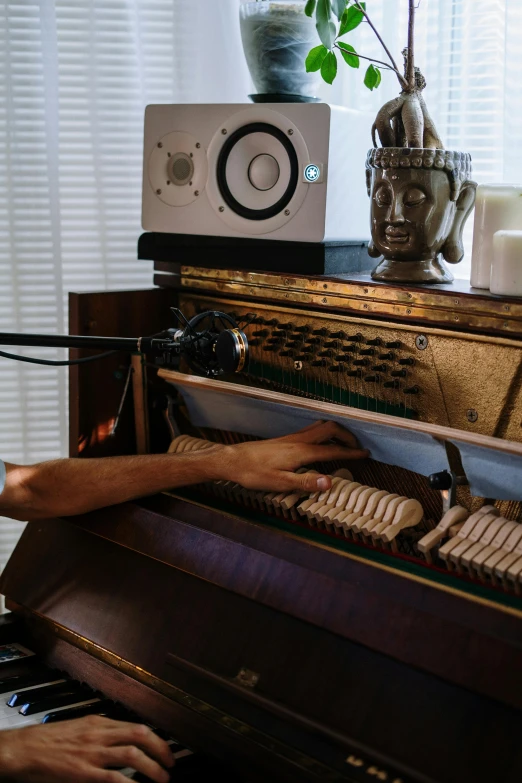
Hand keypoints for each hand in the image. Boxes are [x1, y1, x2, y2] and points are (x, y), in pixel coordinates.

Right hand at [0, 716, 173, 782]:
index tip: (164, 748)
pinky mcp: (83, 772)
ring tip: (162, 778)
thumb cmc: (46, 742)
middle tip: (171, 763)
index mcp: (98, 723)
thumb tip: (118, 740)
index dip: (155, 738)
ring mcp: (92, 753)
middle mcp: (99, 734)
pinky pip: (114, 778)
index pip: (135, 726)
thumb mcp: (77, 729)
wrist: (23, 750)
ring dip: (152, 767)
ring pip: (132, 754)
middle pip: (140, 735)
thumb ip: (98, 733)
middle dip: (161, 749)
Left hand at [217, 420, 367, 491]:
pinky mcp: (285, 439)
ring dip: (336, 431)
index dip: (351, 452)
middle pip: (330, 429)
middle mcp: (298, 440)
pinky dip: (324, 433)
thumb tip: (329, 482)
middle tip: (358, 447)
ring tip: (344, 442)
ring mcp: (291, 438)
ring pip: (320, 426)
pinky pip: (311, 430)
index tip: (365, 454)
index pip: (333, 449)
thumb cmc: (253, 473)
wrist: (232, 461)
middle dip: (347, 436)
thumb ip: (305, 482)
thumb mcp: (280, 483)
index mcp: (301, 451)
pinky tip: (321, 443)